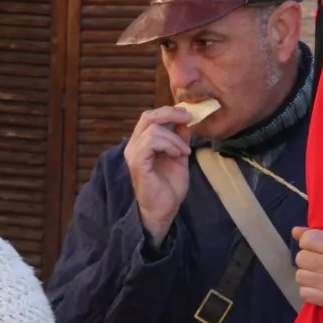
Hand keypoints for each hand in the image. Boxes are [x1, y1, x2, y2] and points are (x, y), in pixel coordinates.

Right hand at [124, 107, 192, 245]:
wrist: (163, 210)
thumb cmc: (169, 187)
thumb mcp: (179, 156)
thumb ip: (179, 139)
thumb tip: (186, 120)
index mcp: (142, 143)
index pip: (151, 117)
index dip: (169, 112)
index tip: (189, 115)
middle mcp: (134, 145)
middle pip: (148, 116)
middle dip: (171, 114)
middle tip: (189, 118)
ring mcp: (133, 153)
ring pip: (153, 129)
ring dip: (174, 138)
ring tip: (183, 152)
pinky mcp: (137, 162)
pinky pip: (151, 142)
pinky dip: (168, 145)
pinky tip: (177, 155)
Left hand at [292, 227, 322, 322]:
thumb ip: (321, 237)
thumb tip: (295, 231)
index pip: (308, 239)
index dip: (307, 242)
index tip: (313, 248)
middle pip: (301, 258)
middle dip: (306, 260)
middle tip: (317, 264)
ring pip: (299, 276)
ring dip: (306, 276)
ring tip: (319, 277)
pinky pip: (303, 292)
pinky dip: (309, 291)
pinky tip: (320, 289)